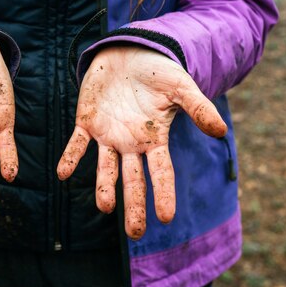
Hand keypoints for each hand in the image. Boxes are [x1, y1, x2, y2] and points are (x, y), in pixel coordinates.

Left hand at [57, 46, 226, 239]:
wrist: (128, 53)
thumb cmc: (157, 72)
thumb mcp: (181, 88)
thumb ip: (198, 109)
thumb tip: (221, 131)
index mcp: (155, 139)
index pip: (162, 172)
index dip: (164, 193)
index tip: (166, 217)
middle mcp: (131, 144)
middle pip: (133, 180)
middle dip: (134, 205)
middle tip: (135, 232)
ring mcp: (108, 135)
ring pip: (106, 168)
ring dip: (104, 187)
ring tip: (105, 207)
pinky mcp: (87, 123)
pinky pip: (77, 144)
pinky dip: (71, 157)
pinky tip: (64, 173)